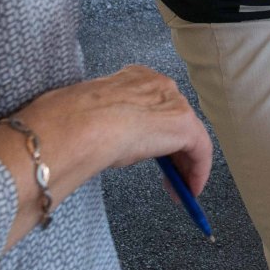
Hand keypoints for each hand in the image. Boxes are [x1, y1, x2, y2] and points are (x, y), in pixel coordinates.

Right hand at [20, 63, 213, 193]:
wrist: (78, 124)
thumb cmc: (70, 121)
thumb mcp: (91, 119)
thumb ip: (106, 124)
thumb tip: (104, 143)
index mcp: (133, 78)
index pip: (153, 104)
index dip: (154, 129)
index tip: (150, 150)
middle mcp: (157, 84)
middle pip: (174, 118)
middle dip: (173, 148)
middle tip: (170, 175)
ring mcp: (173, 102)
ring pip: (188, 134)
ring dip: (185, 163)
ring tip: (180, 188)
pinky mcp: (184, 124)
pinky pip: (199, 149)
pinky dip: (197, 171)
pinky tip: (190, 191)